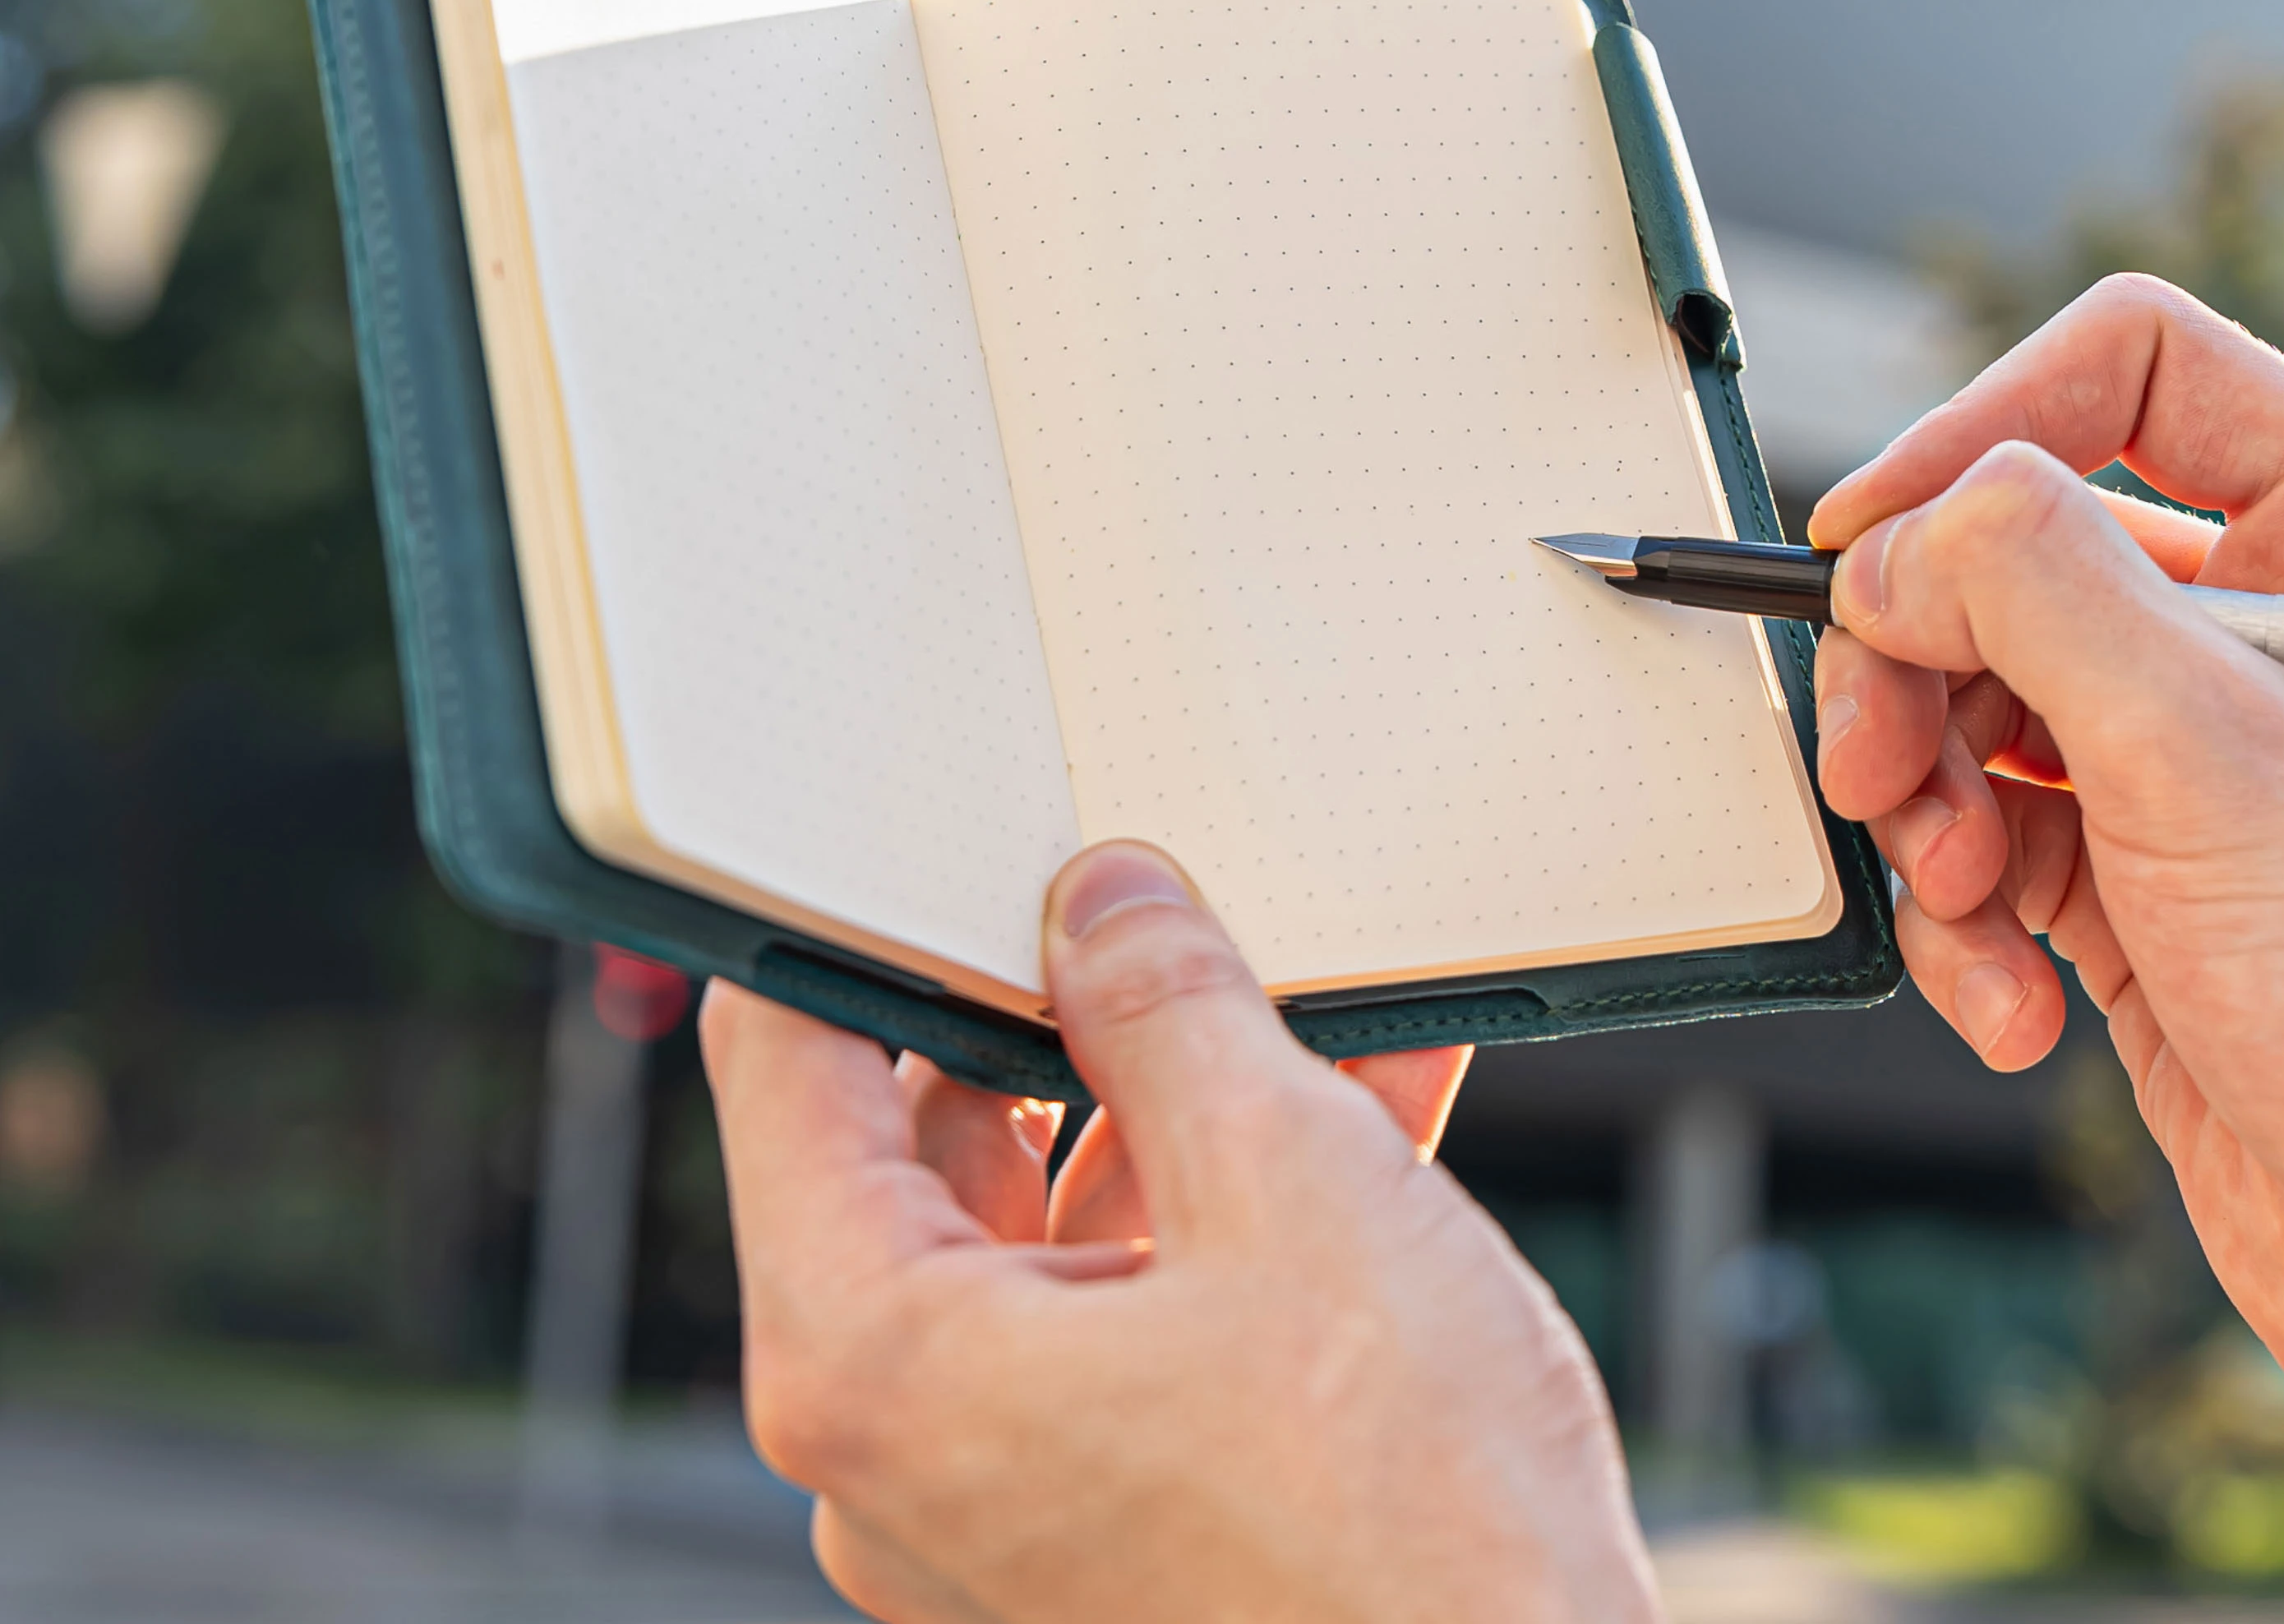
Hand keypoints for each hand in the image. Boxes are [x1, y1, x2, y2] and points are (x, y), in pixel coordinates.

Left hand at [703, 843, 1657, 1623]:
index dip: (859, 924)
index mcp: (875, 1361)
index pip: (787, 1066)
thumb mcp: (1291, 1184)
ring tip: (1311, 1015)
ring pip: (1058, 1235)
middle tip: (1161, 913)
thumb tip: (1106, 911)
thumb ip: (1171, 1014)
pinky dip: (1226, 1221)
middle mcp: (902, 1455)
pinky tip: (1359, 1121)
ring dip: (1183, 1111)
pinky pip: (1130, 1324)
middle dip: (1066, 1017)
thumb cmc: (1405, 1534)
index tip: (935, 840)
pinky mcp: (1106, 1534)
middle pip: (930, 1149)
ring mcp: (1003, 1508)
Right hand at [1806, 273, 2283, 1421]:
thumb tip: (1899, 535)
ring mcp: (2202, 754)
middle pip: (2011, 549)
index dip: (1979, 433)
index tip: (1869, 545)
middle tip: (1879, 768)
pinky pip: (1983, 833)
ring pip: (1973, 696)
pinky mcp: (2141, 875)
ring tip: (1971, 904)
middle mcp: (2280, 621)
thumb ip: (2040, 590)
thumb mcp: (2215, 755)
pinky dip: (1966, 918)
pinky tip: (2015, 1006)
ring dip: (1932, 807)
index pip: (2130, 372)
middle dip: (1922, 668)